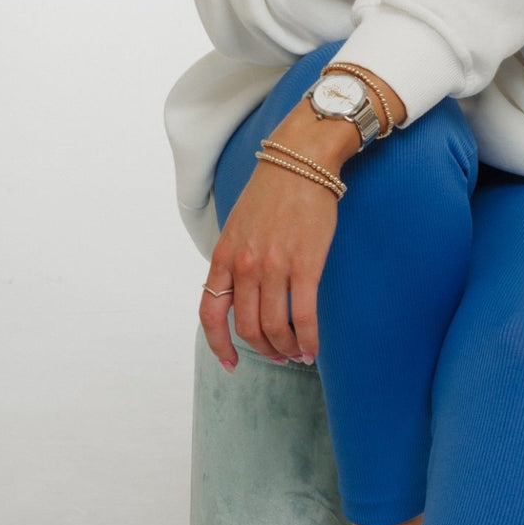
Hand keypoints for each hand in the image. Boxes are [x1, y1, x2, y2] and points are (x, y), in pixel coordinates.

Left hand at [199, 101, 355, 369]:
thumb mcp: (238, 226)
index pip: (211, 314)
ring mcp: (274, 266)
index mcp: (224, 256)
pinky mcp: (306, 265)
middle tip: (278, 356)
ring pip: (276, 328)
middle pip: (248, 328)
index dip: (220, 345)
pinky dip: (308, 340)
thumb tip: (240, 294)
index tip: (232, 363)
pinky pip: (305, 316)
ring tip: (297, 353)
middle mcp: (245, 265)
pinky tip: (312, 348)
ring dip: (286, 349)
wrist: (301, 160)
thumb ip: (235, 260)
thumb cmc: (272, 192)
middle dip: (263, 350)